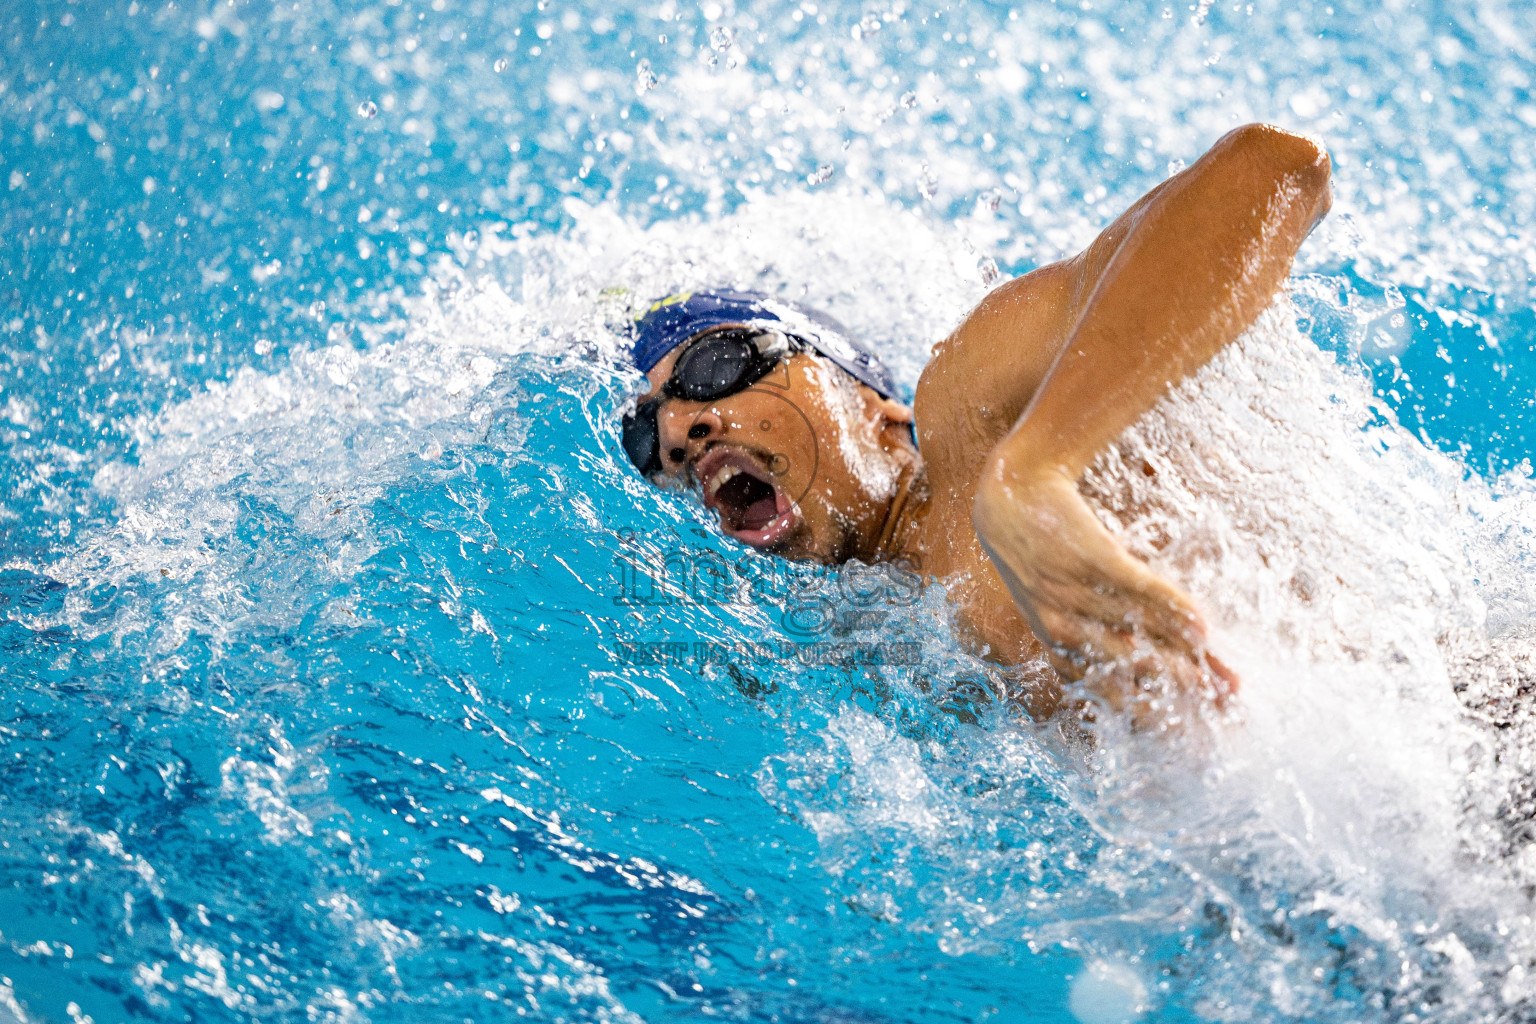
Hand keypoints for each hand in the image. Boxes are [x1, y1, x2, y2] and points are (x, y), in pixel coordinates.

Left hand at [973, 465, 1236, 727]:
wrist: (1014, 494)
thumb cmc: (1044, 553)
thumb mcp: (1057, 602)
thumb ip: (1099, 631)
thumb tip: (1150, 658)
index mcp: (1057, 643)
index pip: (1107, 691)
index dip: (1150, 715)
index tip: (1186, 735)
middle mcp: (1063, 625)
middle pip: (1131, 670)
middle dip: (1180, 696)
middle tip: (1223, 712)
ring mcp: (1075, 593)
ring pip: (1140, 636)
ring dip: (1186, 662)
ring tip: (1224, 682)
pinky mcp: (1091, 557)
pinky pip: (1139, 590)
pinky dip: (1173, 609)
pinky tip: (1203, 627)